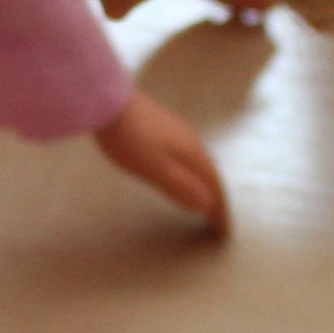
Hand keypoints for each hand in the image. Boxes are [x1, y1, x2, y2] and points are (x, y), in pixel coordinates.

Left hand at [91, 91, 230, 233]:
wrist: (110, 102)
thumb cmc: (132, 140)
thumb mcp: (156, 169)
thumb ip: (181, 187)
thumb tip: (207, 205)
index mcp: (194, 154)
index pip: (214, 186)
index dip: (219, 209)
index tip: (223, 230)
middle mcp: (193, 142)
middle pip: (211, 174)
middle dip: (216, 198)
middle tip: (217, 220)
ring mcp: (180, 132)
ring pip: (200, 164)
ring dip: (205, 184)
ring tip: (204, 201)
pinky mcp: (166, 127)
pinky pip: (189, 156)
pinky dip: (193, 172)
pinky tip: (182, 173)